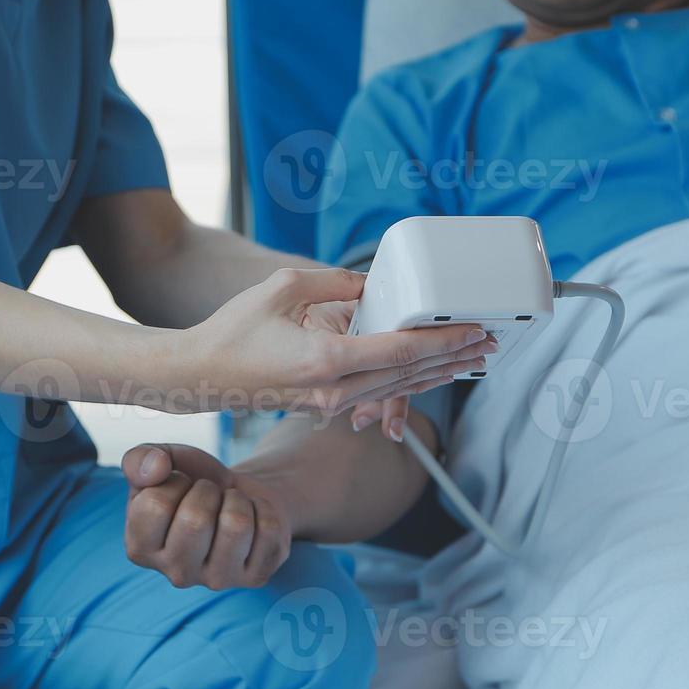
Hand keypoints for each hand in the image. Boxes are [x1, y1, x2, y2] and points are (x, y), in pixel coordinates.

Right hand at [121, 443, 297, 589]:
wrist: (238, 493)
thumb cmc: (193, 480)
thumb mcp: (162, 461)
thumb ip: (139, 458)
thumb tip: (157, 468)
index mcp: (140, 549)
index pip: (155, 505)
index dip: (174, 482)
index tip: (181, 486)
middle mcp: (176, 574)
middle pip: (195, 520)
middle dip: (207, 491)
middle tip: (209, 495)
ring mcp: (218, 580)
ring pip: (236, 526)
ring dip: (237, 500)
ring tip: (230, 505)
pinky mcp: (256, 577)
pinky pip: (269, 529)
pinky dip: (264, 509)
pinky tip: (252, 519)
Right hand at [180, 267, 489, 414]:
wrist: (201, 376)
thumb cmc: (235, 329)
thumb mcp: (285, 287)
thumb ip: (338, 283)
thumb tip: (374, 285)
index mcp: (327, 360)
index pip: (401, 351)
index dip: (443, 341)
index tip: (473, 329)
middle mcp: (335, 389)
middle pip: (410, 375)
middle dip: (452, 358)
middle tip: (488, 342)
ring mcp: (331, 403)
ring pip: (398, 389)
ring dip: (437, 373)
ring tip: (470, 359)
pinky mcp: (326, 405)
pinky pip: (379, 393)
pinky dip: (410, 382)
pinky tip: (428, 373)